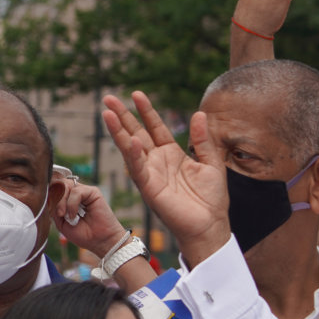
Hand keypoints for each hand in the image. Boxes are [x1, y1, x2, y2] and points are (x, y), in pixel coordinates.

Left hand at [51, 178, 129, 258]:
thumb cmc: (82, 234)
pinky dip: (72, 204)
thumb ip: (54, 208)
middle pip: (57, 184)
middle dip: (54, 198)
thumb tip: (48, 195)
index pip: (52, 188)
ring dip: (62, 201)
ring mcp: (83, 191)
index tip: (51, 211)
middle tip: (59, 214)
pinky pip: (76, 191)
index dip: (48, 196)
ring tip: (65, 215)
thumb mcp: (61, 222)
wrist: (99, 241)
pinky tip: (74, 215)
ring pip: (64, 185)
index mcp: (66, 199)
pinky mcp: (93, 192)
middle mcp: (74, 193)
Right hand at [105, 96, 229, 265]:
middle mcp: (157, 161)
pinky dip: (135, 155)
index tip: (136, 94)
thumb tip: (199, 114)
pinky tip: (132, 140)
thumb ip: (203, 140)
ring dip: (119, 131)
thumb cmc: (211, 198)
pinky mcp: (149, 189)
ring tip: (107, 114)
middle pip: (136, 133)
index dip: (146, 111)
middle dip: (123, 116)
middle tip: (108, 99)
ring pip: (131, 148)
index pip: (155, 127)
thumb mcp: (212, 163)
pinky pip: (139, 169)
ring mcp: (150, 174)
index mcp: (171, 154)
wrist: (210, 225)